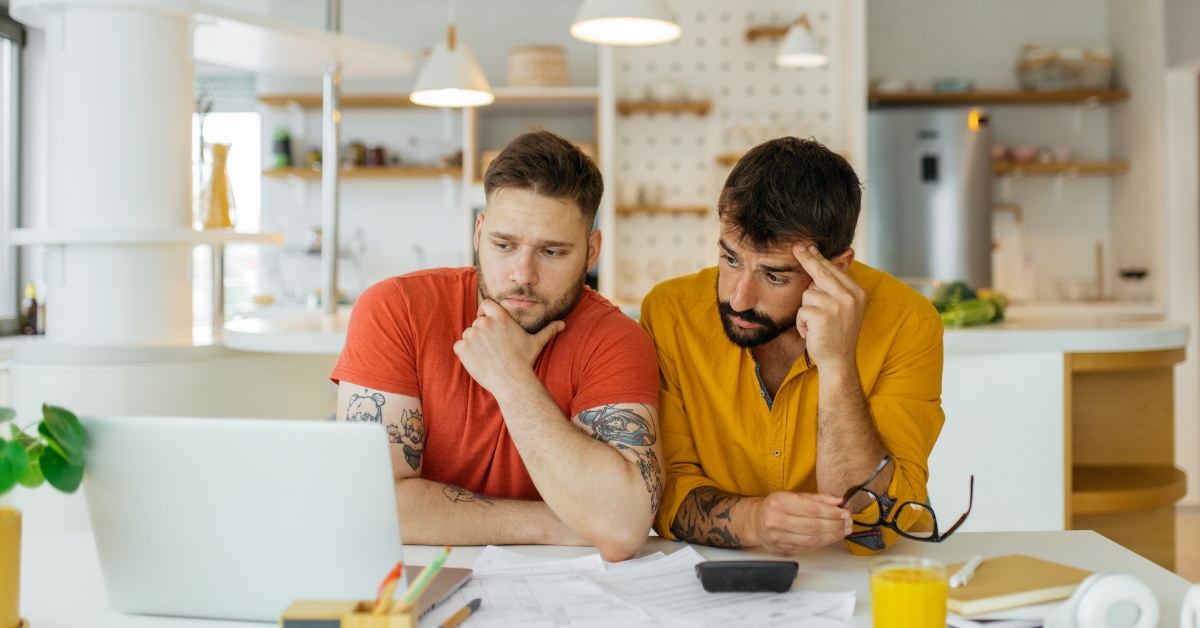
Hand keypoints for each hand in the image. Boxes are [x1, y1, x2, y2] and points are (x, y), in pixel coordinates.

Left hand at [453, 299, 563, 393]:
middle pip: (477, 322)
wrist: (512, 381)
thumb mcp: (537, 342)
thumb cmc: (524, 361)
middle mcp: (485, 323)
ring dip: (473, 344)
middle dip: (481, 333)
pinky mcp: (463, 348)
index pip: (485, 304)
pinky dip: (465, 354)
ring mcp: (472, 335)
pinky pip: (459, 347)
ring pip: (468, 335)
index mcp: (501, 317)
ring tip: (487, 357)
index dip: (485, 313)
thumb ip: (548, 330)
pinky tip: (478, 362)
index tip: (490, 325)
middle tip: (493, 348)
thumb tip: (563, 323)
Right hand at [749, 491, 851, 555]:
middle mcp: (776, 521)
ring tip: (844, 530)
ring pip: (813, 540)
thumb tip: (838, 502)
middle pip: (814, 526)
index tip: (845, 513)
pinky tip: (832, 537)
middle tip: (848, 523)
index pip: (812, 509)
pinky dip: (823, 542)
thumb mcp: (793, 495)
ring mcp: (778, 538)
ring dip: (833, 536)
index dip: (832, 513)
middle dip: (835, 525)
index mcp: (779, 503)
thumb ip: (816, 499)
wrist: (755, 522)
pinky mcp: (783, 550)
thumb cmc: (776, 507)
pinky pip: (809, 547)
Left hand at [793, 244, 865, 370]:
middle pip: (821, 273)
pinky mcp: (822, 316)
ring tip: (816, 325)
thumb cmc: (838, 334)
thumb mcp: (845, 308)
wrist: (839, 361)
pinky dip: (801, 323)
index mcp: (856, 292)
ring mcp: (837, 306)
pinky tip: (812, 333)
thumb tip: (825, 263)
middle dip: (806, 259)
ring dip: (806, 311)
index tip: (808, 246)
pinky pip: (801, 311)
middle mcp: (849, 297)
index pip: (834, 270)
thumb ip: (837, 288)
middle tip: (796, 247)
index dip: (819, 258)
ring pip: (807, 295)